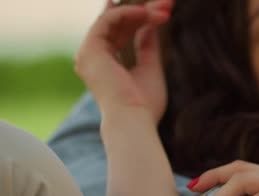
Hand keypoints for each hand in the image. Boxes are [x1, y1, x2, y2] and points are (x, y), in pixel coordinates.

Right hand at [74, 0, 171, 123]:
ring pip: (113, 19)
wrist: (133, 119)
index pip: (120, 33)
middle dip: (143, 11)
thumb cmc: (144, 104)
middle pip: (118, 24)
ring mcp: (89, 53)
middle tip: (167, 4)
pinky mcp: (90, 49)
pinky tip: (148, 14)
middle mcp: (93, 58)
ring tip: (164, 11)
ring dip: (141, 11)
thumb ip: (147, 46)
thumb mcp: (150, 68)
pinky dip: (129, 13)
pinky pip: (109, 20)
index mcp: (105, 65)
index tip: (160, 10)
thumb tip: (151, 25)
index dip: (138, 18)